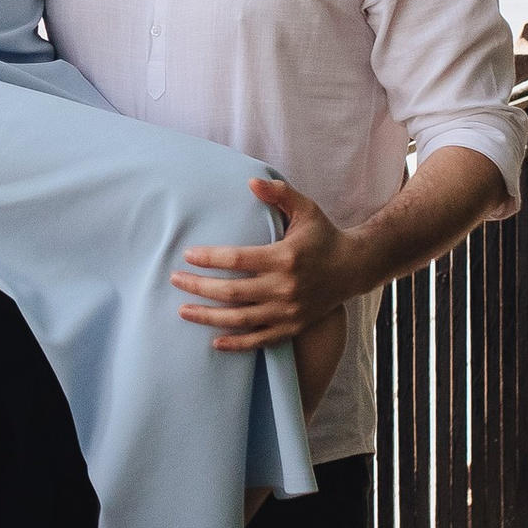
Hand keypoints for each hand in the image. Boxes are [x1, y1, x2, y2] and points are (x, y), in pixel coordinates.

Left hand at [174, 176, 363, 346]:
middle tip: (174, 280)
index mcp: (285, 257)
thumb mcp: (306, 209)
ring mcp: (289, 311)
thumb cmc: (324, 236)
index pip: (238, 259)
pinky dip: (237, 345)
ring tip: (183, 310)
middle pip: (232, 291)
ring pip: (241, 319)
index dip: (210, 259)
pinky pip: (260, 340)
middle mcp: (286, 287)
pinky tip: (213, 342)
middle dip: (199, 287)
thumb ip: (279, 194)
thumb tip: (250, 182)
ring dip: (209, 317)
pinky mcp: (293, 327)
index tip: (188, 255)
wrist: (353, 268)